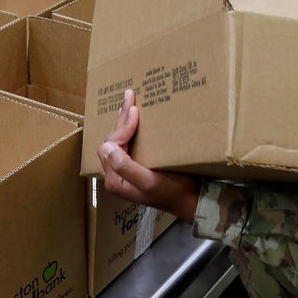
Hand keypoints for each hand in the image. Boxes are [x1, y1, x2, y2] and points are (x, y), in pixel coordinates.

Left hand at [98, 89, 200, 222]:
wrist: (192, 201)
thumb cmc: (173, 192)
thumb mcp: (149, 181)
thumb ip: (125, 166)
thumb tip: (105, 146)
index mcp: (115, 180)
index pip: (110, 145)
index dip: (122, 128)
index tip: (136, 111)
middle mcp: (116, 175)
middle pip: (113, 140)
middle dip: (122, 119)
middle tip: (130, 96)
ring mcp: (126, 171)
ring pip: (120, 140)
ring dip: (125, 121)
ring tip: (130, 102)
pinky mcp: (137, 167)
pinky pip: (129, 144)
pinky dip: (132, 129)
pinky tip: (136, 119)